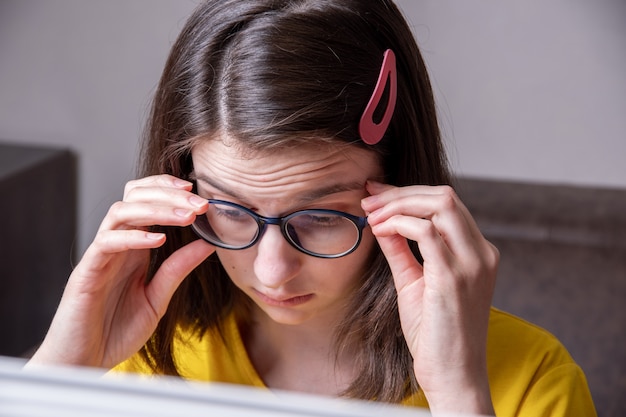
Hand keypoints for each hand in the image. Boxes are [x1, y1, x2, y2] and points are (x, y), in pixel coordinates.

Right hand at [29, 175, 214, 368]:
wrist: (83, 361)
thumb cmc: (115, 331)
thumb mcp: (158, 298)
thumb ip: (178, 269)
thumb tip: (207, 243)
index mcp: (134, 247)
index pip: (147, 201)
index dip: (170, 190)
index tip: (198, 194)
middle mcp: (116, 245)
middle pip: (134, 197)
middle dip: (169, 194)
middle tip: (200, 203)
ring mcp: (100, 256)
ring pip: (121, 212)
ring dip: (156, 209)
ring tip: (186, 216)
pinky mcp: (86, 273)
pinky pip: (106, 243)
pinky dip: (134, 237)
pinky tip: (158, 240)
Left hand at [362, 181, 497, 414]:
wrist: (453, 374)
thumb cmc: (436, 334)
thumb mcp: (414, 283)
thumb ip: (401, 249)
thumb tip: (383, 221)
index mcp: (477, 252)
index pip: (446, 205)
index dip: (409, 193)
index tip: (378, 194)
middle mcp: (481, 253)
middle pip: (445, 196)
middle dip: (401, 192)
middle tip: (369, 199)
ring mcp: (472, 263)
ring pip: (440, 205)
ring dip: (398, 203)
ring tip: (371, 213)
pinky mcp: (454, 278)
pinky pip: (427, 232)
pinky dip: (399, 223)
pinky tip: (381, 229)